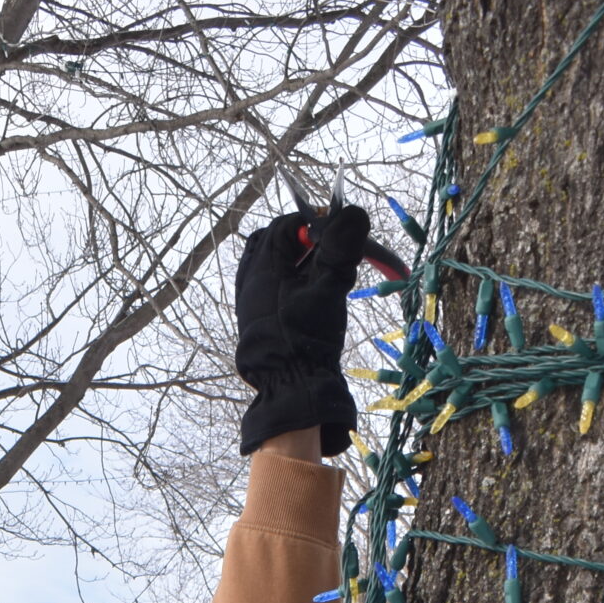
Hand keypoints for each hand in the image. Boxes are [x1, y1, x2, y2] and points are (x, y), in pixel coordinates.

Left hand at [234, 204, 370, 457]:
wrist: (289, 388)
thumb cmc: (306, 338)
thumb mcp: (329, 289)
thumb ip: (340, 250)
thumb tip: (354, 214)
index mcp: (263, 268)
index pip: (283, 226)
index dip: (311, 223)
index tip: (335, 232)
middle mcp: (250, 282)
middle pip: (272, 243)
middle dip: (301, 241)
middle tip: (328, 251)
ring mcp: (250, 302)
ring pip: (269, 266)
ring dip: (295, 262)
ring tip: (322, 272)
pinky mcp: (256, 320)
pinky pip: (269, 288)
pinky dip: (289, 282)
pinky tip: (309, 296)